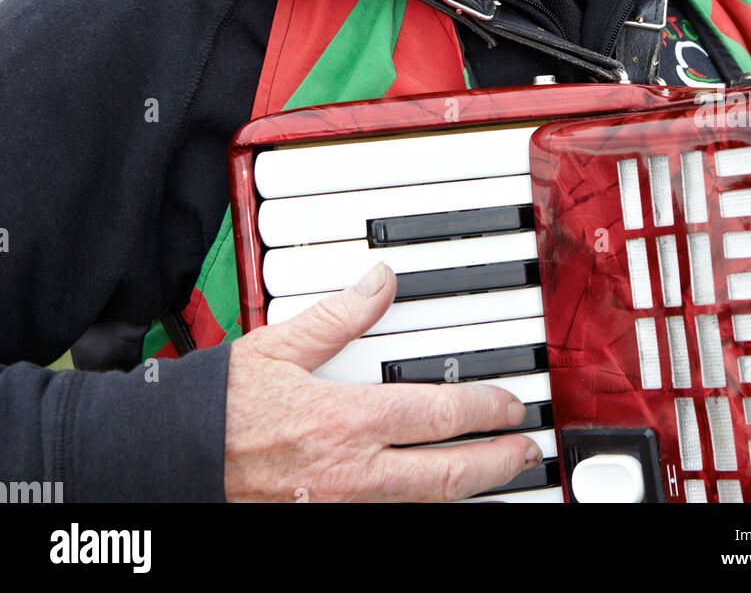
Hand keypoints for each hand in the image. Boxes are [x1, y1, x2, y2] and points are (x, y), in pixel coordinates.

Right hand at [224, 263, 541, 502]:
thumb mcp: (277, 346)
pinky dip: (421, 508)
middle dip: (495, 463)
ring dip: (468, 491)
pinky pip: (388, 520)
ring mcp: (339, 507)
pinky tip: (437, 497)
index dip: (484, 411)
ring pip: (422, 506)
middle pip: (445, 476)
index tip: (510, 404)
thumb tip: (381, 281)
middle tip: (525, 450)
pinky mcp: (324, 523)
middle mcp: (349, 473)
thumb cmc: (218, 407)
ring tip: (497, 475)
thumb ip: (337, 316)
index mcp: (343, 421)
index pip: (435, 416)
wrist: (170, 460)